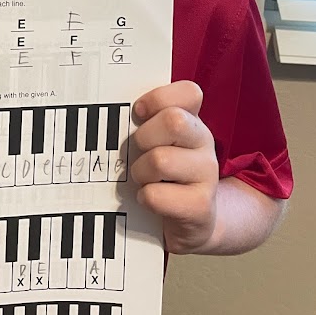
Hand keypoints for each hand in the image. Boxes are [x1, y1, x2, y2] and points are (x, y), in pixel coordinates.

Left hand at [131, 81, 218, 253]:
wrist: (191, 221)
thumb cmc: (164, 174)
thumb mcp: (156, 141)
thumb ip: (144, 120)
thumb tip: (108, 107)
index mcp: (192, 120)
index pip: (189, 92)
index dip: (158, 99)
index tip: (138, 113)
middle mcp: (204, 143)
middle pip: (174, 121)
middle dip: (144, 137)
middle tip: (138, 151)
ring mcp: (207, 175)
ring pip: (161, 160)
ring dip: (140, 172)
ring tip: (143, 178)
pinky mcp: (200, 207)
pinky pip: (156, 195)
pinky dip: (144, 198)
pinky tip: (149, 199)